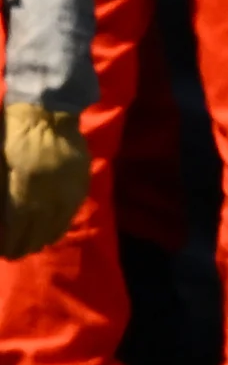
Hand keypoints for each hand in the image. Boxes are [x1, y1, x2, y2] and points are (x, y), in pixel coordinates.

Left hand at [2, 101, 87, 257]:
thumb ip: (2, 192)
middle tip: (15, 254)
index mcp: (26, 187)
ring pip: (57, 224)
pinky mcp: (81, 183)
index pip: (17, 226)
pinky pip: (71, 211)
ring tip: (34, 246)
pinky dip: (61, 225)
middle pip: (39, 230)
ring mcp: (69, 189)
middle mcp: (50, 193)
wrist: (49, 110)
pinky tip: (53, 230)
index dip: (10, 242)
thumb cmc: (13, 133)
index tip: (4, 251)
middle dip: (25, 245)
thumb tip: (3, 219)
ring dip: (44, 238)